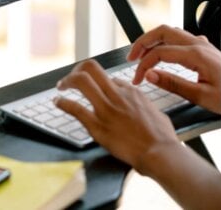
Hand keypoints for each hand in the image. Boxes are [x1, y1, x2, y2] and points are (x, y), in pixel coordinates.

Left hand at [54, 59, 182, 172]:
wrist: (160, 152)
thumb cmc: (162, 136)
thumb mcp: (155, 110)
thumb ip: (141, 103)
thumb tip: (135, 99)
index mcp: (131, 91)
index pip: (109, 78)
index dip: (99, 82)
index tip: (95, 88)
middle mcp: (117, 95)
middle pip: (91, 68)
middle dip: (78, 69)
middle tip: (72, 76)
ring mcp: (106, 109)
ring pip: (81, 81)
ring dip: (67, 81)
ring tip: (61, 86)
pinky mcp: (97, 126)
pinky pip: (75, 108)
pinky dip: (63, 103)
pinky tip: (58, 102)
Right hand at [127, 25, 220, 114]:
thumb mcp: (201, 96)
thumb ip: (173, 84)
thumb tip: (151, 75)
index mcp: (197, 54)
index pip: (160, 52)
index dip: (144, 64)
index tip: (138, 78)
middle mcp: (200, 44)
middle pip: (163, 32)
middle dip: (143, 42)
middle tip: (132, 57)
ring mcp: (203, 45)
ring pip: (172, 32)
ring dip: (154, 40)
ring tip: (143, 55)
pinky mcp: (206, 49)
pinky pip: (181, 38)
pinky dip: (166, 43)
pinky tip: (164, 54)